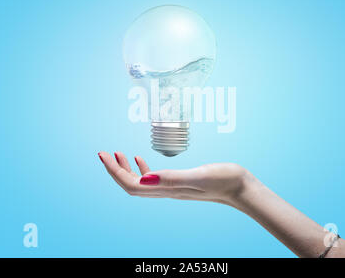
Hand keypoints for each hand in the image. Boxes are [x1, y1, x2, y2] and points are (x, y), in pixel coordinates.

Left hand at [98, 151, 256, 205]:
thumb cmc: (224, 180)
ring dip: (126, 169)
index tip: (104, 155)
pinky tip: (140, 158)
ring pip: (140, 182)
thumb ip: (173, 178)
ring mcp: (173, 187)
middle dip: (115, 170)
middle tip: (103, 153)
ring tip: (117, 153)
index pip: (131, 186)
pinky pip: (154, 178)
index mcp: (167, 189)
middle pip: (131, 186)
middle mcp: (166, 191)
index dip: (115, 172)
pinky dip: (142, 168)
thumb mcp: (199, 176)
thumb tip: (145, 179)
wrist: (242, 189)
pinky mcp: (180, 182)